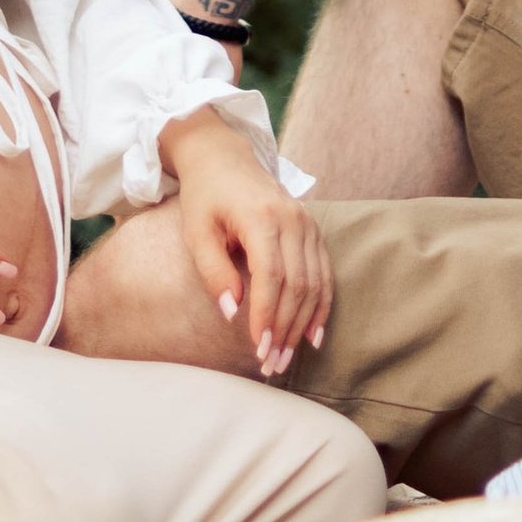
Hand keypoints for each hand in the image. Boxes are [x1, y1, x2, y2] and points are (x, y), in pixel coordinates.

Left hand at [157, 108, 330, 378]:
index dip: (266, 316)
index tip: (259, 348)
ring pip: (315, 284)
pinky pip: (325, 274)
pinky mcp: (313, 230)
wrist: (224, 157)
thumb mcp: (197, 233)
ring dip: (303, 325)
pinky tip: (314, 335)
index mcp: (262, 218)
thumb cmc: (205, 197)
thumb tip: (232, 314)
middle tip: (272, 364)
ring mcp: (308, 224)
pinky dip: (322, 306)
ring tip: (288, 358)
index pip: (271, 277)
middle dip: (285, 329)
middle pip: (297, 285)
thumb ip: (215, 272)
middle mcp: (293, 220)